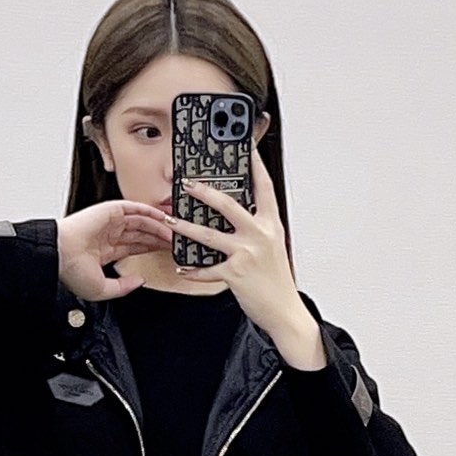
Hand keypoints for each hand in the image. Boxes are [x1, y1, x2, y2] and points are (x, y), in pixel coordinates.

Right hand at [57, 200, 171, 299]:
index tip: (167, 252)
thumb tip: (140, 281)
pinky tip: (163, 218)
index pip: (135, 247)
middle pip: (141, 234)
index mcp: (105, 252)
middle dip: (159, 237)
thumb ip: (123, 287)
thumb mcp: (102, 290)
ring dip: (159, 226)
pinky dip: (150, 212)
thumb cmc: (71, 271)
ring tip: (175, 232)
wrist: (59, 255)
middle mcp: (109, 235)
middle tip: (177, 241)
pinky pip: (135, 209)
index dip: (152, 248)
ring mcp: (110, 222)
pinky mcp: (110, 210)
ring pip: (141, 221)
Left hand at [160, 140, 322, 363]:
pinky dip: (193, 270)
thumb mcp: (273, 246)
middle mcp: (260, 235)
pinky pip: (207, 270)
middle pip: (228, 205)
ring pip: (209, 235)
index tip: (244, 146)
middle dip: (204, 191)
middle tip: (187, 184)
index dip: (254, 164)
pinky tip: (182, 267)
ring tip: (171, 220)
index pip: (263, 186)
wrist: (284, 310)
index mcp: (271, 224)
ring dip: (186, 227)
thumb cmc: (277, 279)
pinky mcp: (235, 274)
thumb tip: (238, 213)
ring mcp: (247, 254)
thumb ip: (258, 227)